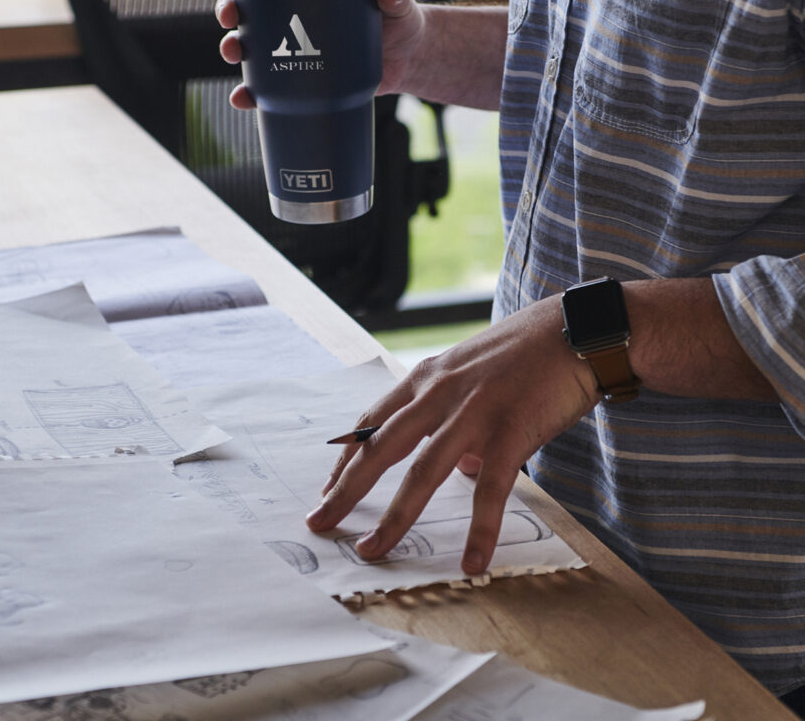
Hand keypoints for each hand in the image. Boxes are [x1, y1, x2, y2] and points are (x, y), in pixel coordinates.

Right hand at [215, 0, 426, 107]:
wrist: (409, 62)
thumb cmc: (400, 21)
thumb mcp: (399, 1)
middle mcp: (293, 12)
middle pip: (247, 5)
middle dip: (228, 9)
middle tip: (230, 18)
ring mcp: (293, 46)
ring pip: (249, 44)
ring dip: (232, 48)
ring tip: (234, 55)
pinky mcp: (299, 77)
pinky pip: (266, 86)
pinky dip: (250, 93)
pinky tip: (243, 99)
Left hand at [305, 295, 598, 574]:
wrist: (575, 330)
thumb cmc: (525, 353)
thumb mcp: (473, 373)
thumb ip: (455, 416)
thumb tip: (462, 469)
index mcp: (427, 378)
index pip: (372, 422)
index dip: (346, 458)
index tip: (328, 487)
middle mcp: (440, 393)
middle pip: (380, 448)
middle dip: (344, 489)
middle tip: (319, 523)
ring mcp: (474, 412)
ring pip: (422, 473)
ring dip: (394, 518)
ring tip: (371, 550)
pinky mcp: (511, 432)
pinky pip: (490, 490)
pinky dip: (479, 531)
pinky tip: (471, 563)